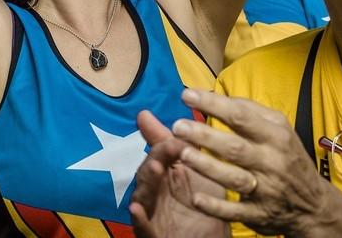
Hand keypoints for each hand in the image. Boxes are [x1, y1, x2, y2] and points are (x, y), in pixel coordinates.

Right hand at [130, 111, 223, 237]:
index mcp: (165, 176)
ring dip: (147, 184)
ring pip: (143, 197)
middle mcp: (154, 193)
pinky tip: (136, 210)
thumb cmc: (205, 205)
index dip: (164, 145)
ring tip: (154, 170)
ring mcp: (151, 214)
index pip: (159, 155)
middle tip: (163, 150)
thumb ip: (186, 146)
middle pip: (148, 173)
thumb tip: (177, 115)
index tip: (175, 137)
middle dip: (154, 161)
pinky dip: (139, 220)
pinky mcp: (152, 235)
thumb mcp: (200, 173)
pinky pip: (142, 228)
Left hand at [172, 89, 341, 237]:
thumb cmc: (288, 158)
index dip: (213, 105)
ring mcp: (266, 190)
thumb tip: (216, 96)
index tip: (187, 95)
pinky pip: (235, 211)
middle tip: (178, 126)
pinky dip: (216, 207)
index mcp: (276, 136)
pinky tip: (197, 198)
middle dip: (205, 135)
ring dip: (207, 166)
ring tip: (183, 153)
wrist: (314, 205)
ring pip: (233, 178)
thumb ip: (252, 111)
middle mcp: (271, 162)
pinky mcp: (259, 214)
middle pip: (234, 147)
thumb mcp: (280, 129)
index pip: (241, 116)